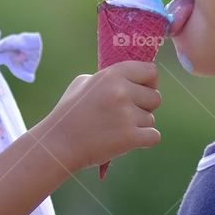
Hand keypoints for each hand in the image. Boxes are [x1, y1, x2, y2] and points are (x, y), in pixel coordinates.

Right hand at [41, 61, 160, 172]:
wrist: (58, 143)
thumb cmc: (70, 113)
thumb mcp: (83, 83)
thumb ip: (108, 79)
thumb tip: (131, 79)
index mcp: (112, 75)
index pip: (151, 71)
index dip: (149, 83)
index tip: (141, 92)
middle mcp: (121, 91)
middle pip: (155, 97)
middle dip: (144, 107)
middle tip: (125, 115)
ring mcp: (126, 115)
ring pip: (151, 119)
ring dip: (139, 126)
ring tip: (116, 129)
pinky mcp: (130, 137)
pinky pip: (154, 136)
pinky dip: (144, 141)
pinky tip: (127, 141)